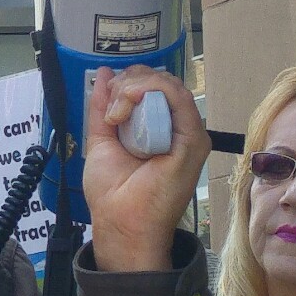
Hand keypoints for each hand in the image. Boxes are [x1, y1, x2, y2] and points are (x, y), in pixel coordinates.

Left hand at [81, 66, 210, 271]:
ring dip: (135, 87)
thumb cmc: (113, 192)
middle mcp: (176, 128)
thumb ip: (101, 108)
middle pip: (161, 81)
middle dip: (130, 82)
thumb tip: (103, 73)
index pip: (150, 86)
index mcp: (157, 128)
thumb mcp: (101, 139)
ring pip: (169, 85)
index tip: (106, 100)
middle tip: (112, 108)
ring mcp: (188, 133)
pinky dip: (151, 90)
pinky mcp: (194, 139)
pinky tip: (128, 104)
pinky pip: (179, 98)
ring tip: (117, 112)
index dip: (127, 81)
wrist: (120, 221)